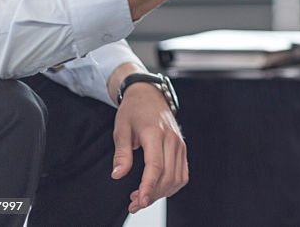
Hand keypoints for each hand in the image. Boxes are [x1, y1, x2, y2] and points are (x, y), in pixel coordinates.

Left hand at [111, 83, 187, 213]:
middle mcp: (172, 139)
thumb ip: (121, 153)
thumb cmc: (133, 111)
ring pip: (177, 177)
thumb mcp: (121, 129)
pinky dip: (171, 186)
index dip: (148, 186)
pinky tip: (156, 189)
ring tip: (142, 198)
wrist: (149, 95)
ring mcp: (179, 144)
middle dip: (151, 194)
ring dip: (161, 193)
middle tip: (134, 204)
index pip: (155, 166)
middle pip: (167, 176)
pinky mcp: (182, 148)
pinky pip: (182, 173)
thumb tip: (118, 174)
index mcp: (155, 133)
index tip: (139, 201)